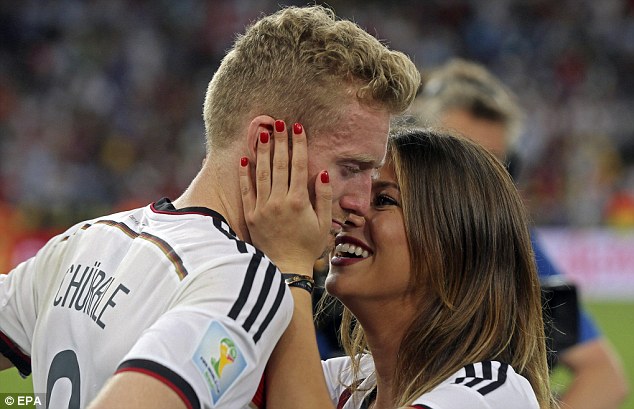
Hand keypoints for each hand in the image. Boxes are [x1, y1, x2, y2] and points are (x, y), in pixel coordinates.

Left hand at [239, 120, 331, 274]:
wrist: (286, 269)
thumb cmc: (308, 246)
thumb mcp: (323, 223)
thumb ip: (323, 196)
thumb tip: (322, 172)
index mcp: (298, 201)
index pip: (298, 166)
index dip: (298, 145)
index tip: (298, 128)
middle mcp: (279, 201)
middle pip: (278, 164)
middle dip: (279, 141)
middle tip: (278, 122)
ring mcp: (262, 208)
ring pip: (261, 173)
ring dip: (262, 151)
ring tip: (262, 132)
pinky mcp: (250, 215)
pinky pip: (246, 190)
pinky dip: (245, 174)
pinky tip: (244, 158)